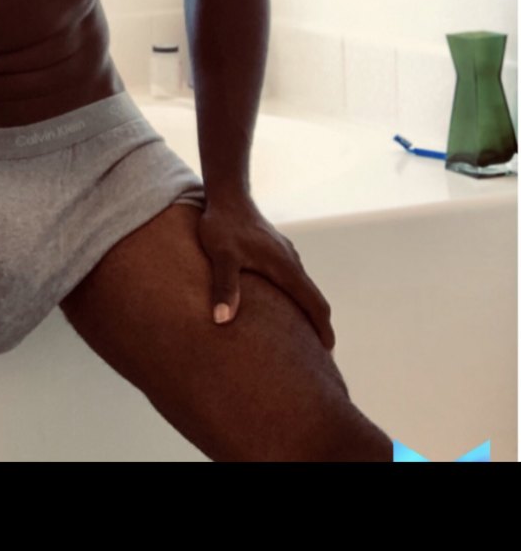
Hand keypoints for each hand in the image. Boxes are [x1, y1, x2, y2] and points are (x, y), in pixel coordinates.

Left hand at [196, 194, 335, 350]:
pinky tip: (283, 307)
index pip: (313, 302)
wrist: (227, 195)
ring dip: (307, 312)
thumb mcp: (222, 257)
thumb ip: (225, 286)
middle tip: (319, 355)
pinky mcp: (276, 252)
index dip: (322, 328)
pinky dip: (296, 298)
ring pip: (303, 288)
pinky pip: (293, 280)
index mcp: (285, 267)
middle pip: (313, 298)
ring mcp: (285, 255)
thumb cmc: (223, 226)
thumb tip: (223, 320)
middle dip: (318, 325)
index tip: (328, 351)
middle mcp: (291, 261)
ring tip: (303, 337)